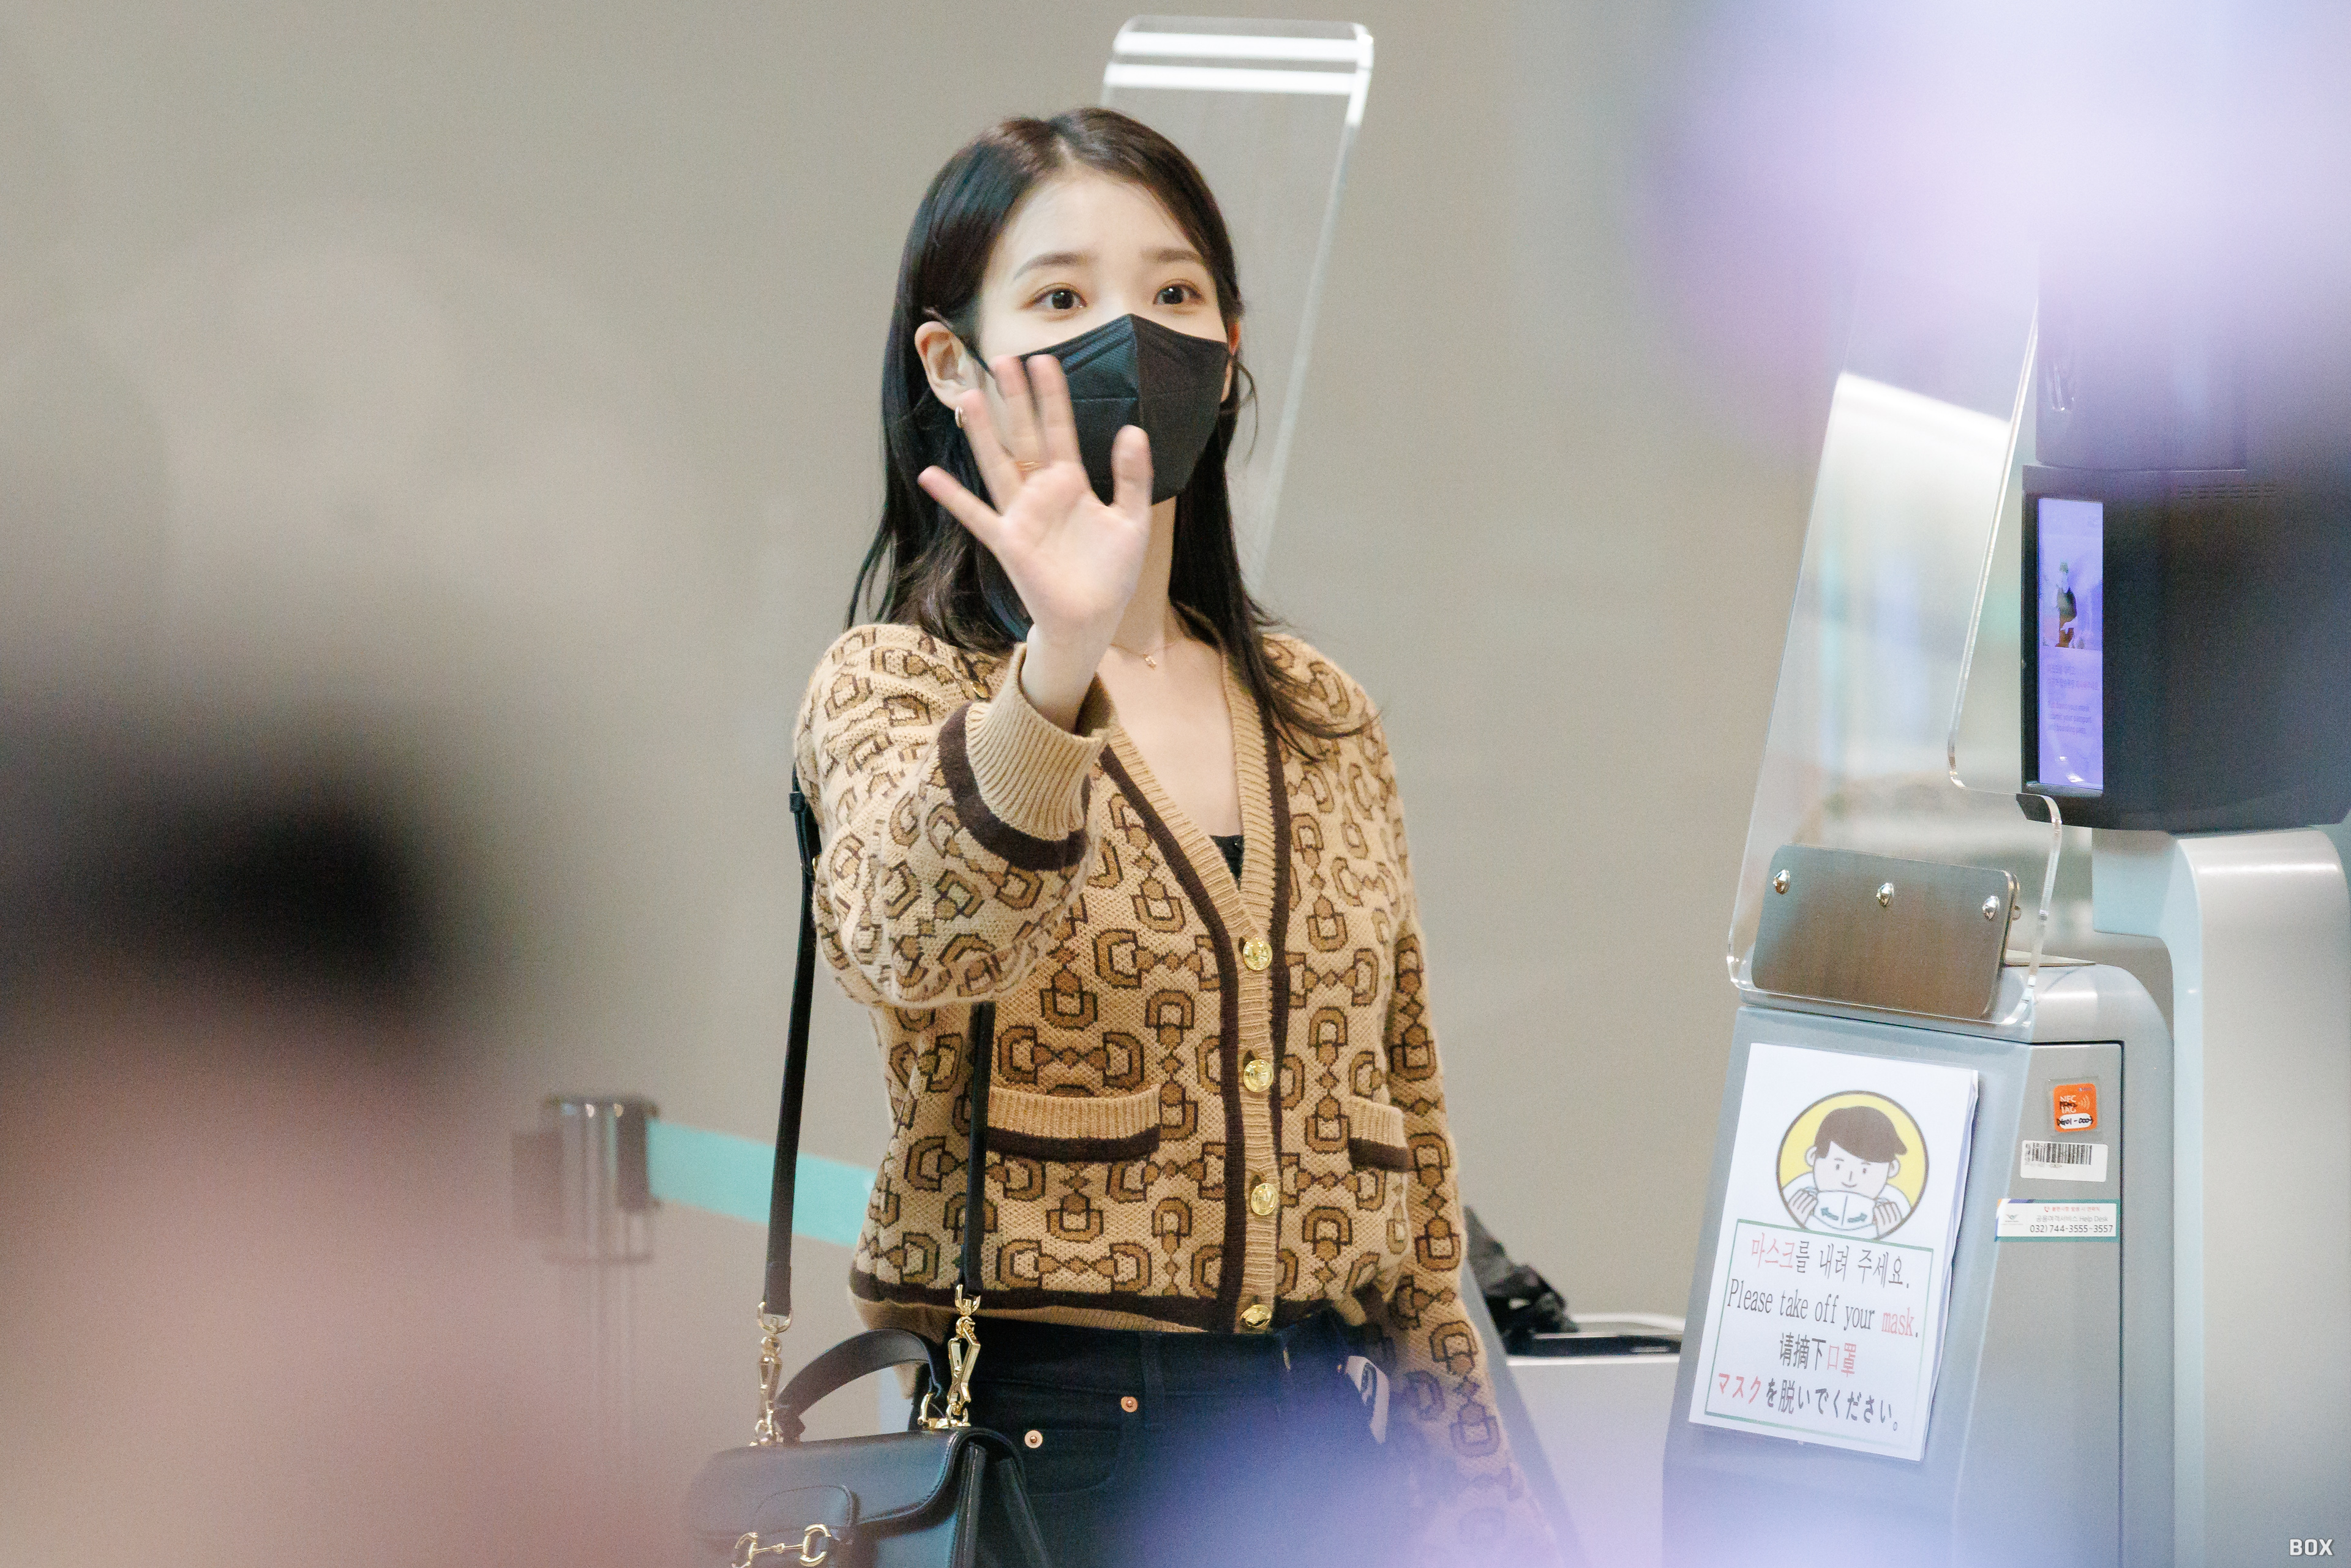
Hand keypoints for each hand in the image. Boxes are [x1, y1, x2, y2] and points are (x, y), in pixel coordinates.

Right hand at [917, 354, 1152, 729]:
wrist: (1094, 618)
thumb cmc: (1111, 571)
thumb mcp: (1132, 519)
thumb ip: (1132, 476)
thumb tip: (1133, 429)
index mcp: (1071, 483)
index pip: (1059, 429)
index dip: (1051, 397)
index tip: (1043, 361)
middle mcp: (1041, 492)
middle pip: (1024, 436)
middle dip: (1015, 399)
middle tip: (1002, 359)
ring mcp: (1021, 515)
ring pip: (998, 464)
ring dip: (984, 433)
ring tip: (969, 396)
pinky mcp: (1009, 542)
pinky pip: (977, 516)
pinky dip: (954, 497)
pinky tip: (931, 476)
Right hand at [1786, 1187, 1817, 1223]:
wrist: (1796, 1231)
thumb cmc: (1796, 1220)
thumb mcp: (1793, 1213)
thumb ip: (1796, 1206)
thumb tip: (1804, 1195)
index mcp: (1788, 1208)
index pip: (1793, 1199)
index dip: (1798, 1193)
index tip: (1803, 1190)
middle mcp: (1792, 1211)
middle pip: (1798, 1201)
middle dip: (1804, 1195)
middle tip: (1809, 1192)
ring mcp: (1797, 1214)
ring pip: (1803, 1204)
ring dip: (1809, 1198)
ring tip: (1813, 1195)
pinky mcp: (1803, 1218)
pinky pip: (1807, 1209)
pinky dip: (1812, 1204)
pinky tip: (1815, 1201)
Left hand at [1873, 1197, 1903, 1233]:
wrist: (1885, 1243)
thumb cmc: (1889, 1232)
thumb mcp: (1894, 1226)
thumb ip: (1893, 1217)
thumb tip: (1889, 1204)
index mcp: (1899, 1224)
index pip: (1898, 1214)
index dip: (1894, 1207)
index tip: (1891, 1202)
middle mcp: (1895, 1226)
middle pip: (1891, 1214)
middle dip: (1887, 1206)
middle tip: (1883, 1202)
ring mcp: (1888, 1227)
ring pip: (1885, 1215)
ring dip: (1882, 1208)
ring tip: (1879, 1204)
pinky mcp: (1881, 1229)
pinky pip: (1879, 1219)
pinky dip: (1877, 1213)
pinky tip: (1875, 1208)